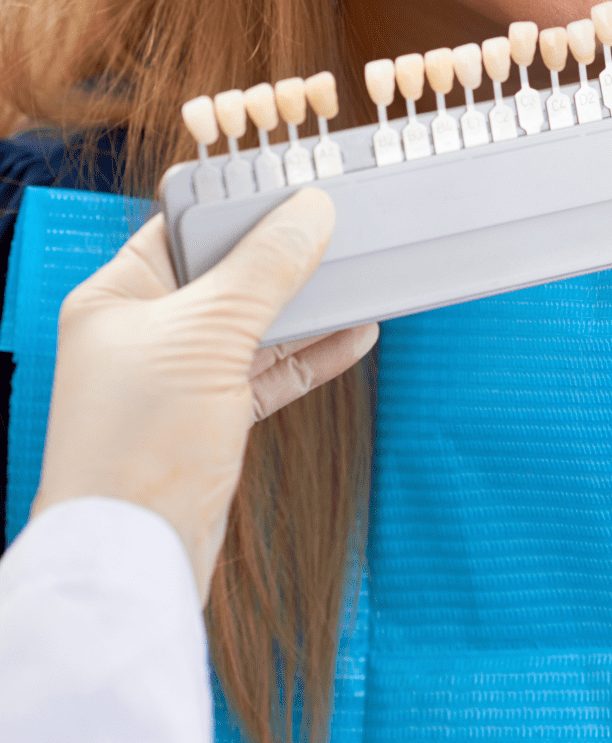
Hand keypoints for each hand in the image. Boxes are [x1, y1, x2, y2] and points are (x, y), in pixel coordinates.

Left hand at [32, 189, 377, 601]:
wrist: (132, 562)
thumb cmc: (140, 442)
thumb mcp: (209, 334)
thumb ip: (265, 268)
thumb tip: (312, 210)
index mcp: (117, 295)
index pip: (181, 224)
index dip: (236, 200)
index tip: (294, 180)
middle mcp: (144, 331)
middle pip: (225, 272)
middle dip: (283, 252)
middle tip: (340, 222)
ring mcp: (179, 378)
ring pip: (254, 323)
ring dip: (308, 302)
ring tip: (362, 272)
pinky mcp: (211, 420)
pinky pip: (270, 372)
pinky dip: (312, 354)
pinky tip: (356, 333)